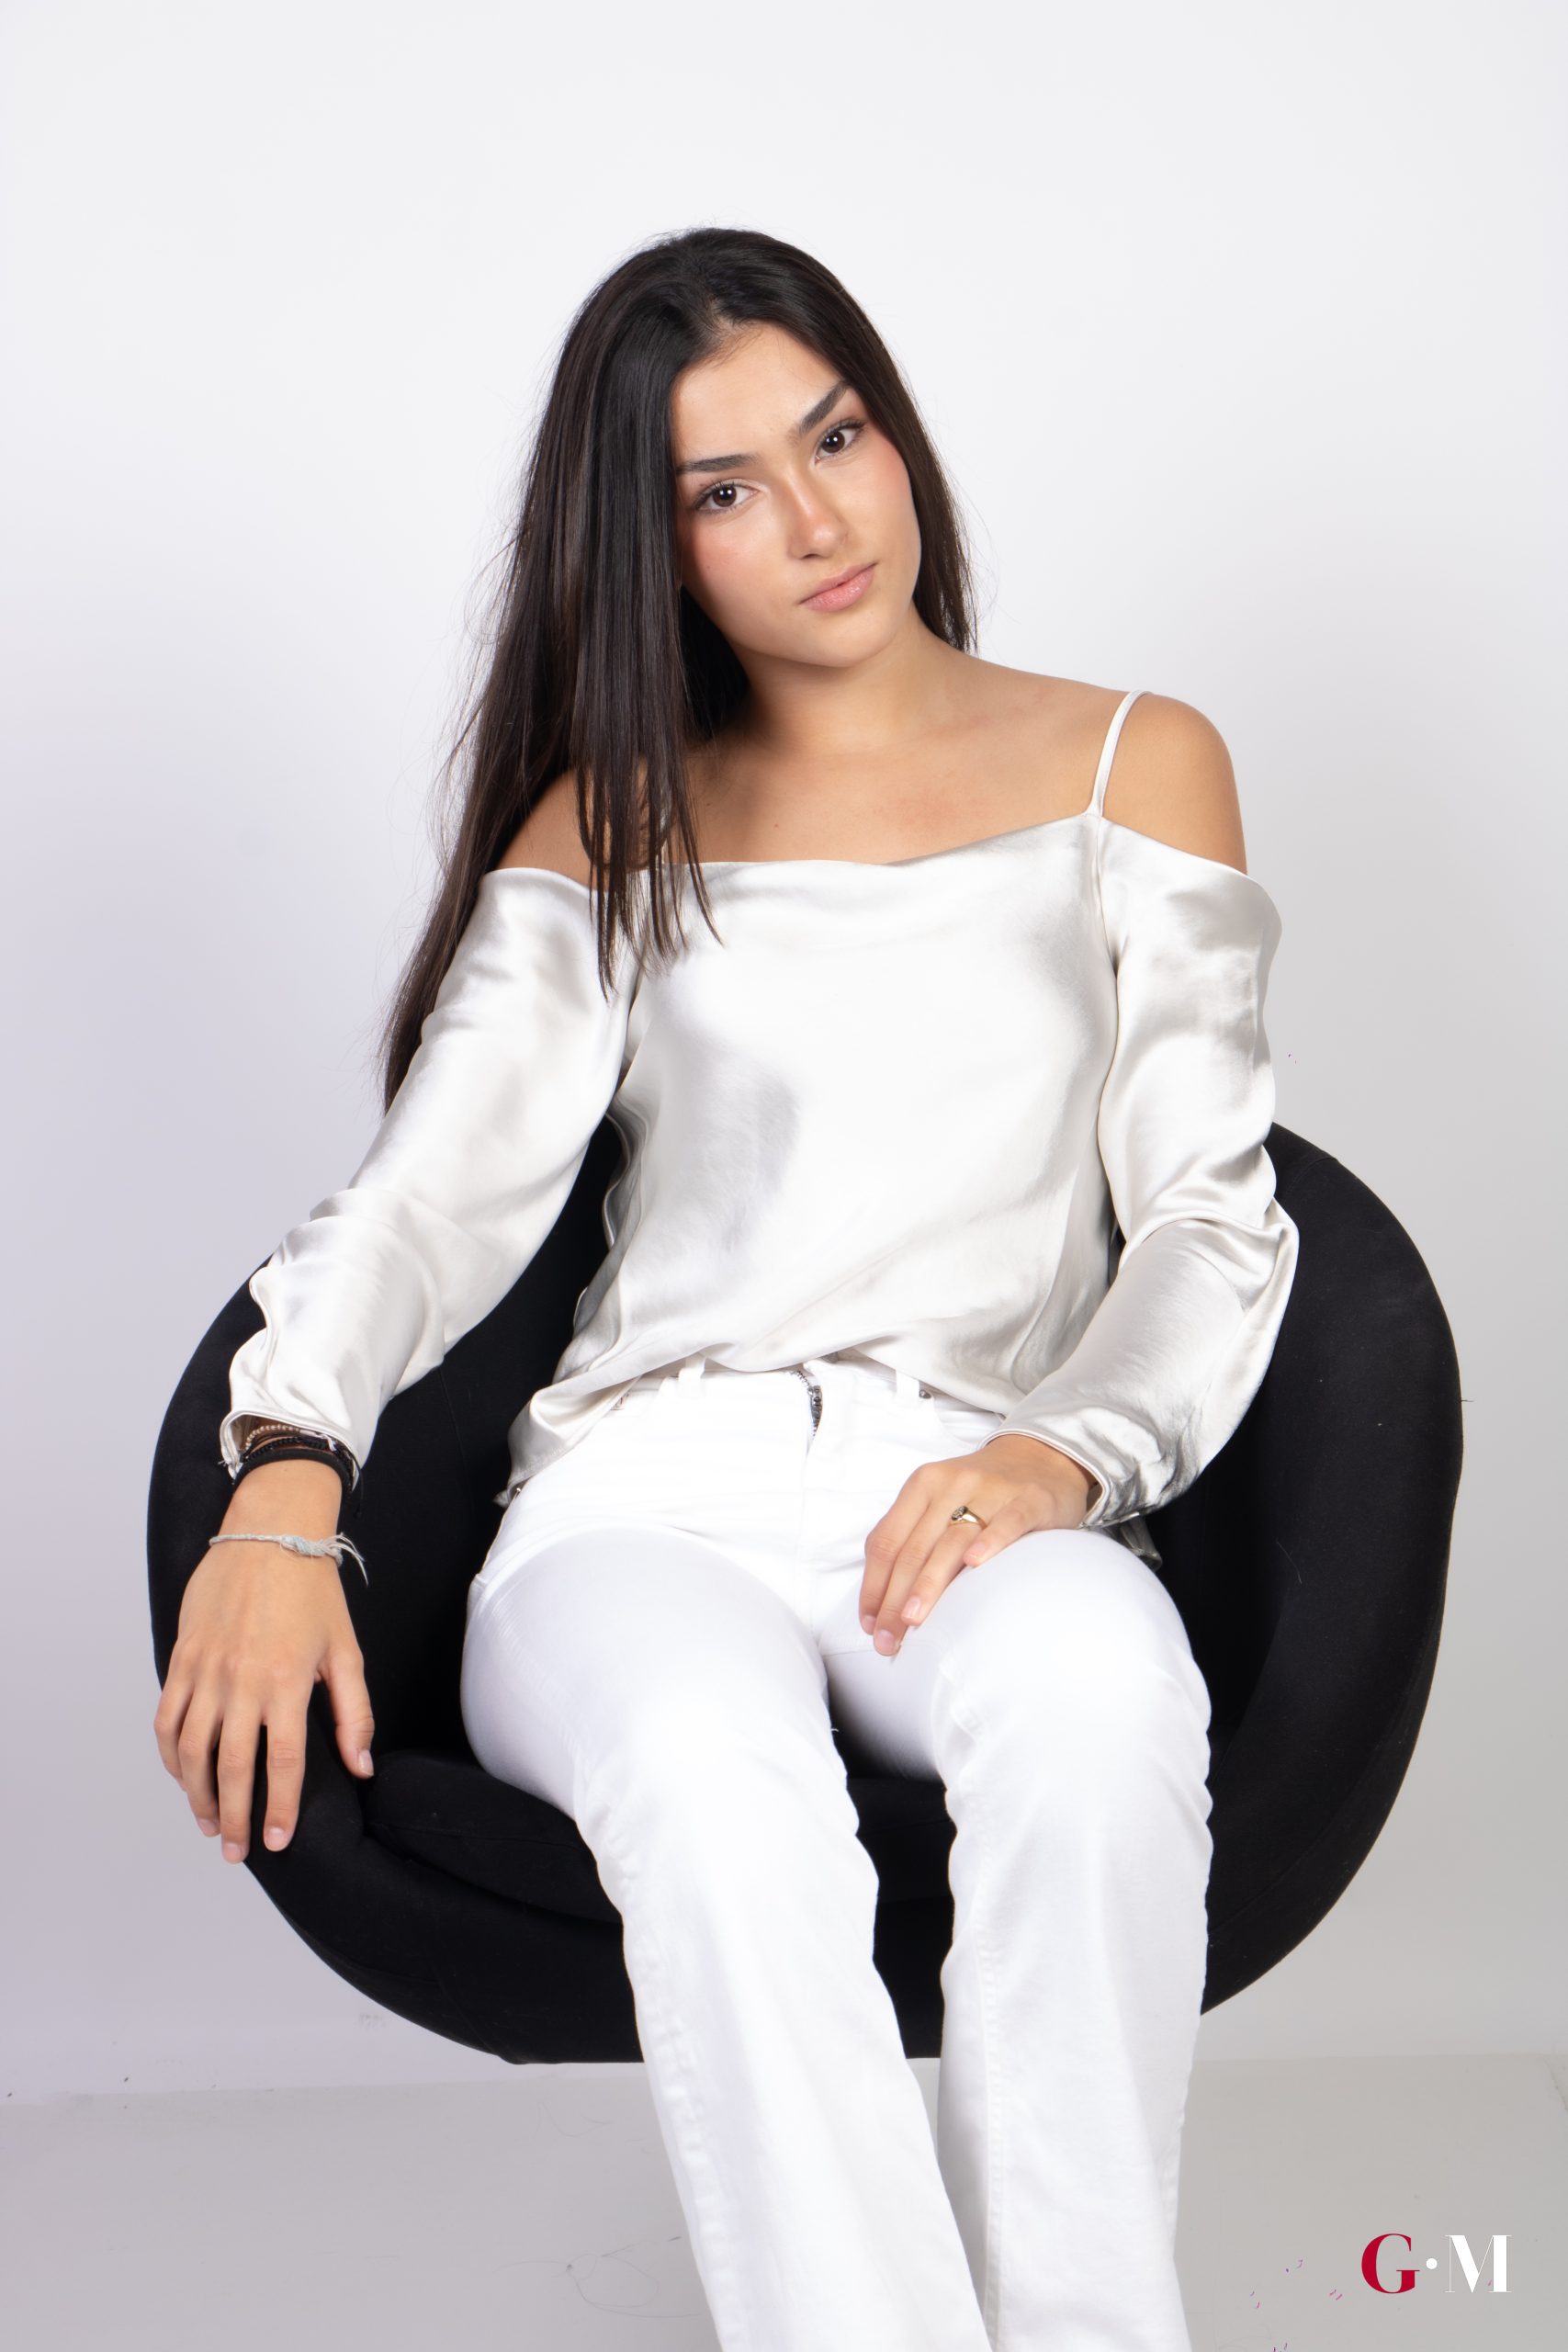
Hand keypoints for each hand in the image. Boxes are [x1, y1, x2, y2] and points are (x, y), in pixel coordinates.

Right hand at [153, 1461, 375, 1862]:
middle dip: (235, 1818)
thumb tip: (361, 1767)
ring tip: (211, 1824)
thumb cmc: (312, 1591)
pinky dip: (170, 1755)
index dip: (279, 1809)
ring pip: (191, 1751)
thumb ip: (353, 1713)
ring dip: (198, 1795)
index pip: (280, 1764)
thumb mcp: (345, 1651)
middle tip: (237, 1851)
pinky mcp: (182, 1658)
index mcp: (286, 1682)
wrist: (268, 1533)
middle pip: (230, 1768)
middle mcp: (241, 1681)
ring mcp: (206, 1671)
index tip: (277, 1842)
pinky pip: (167, 1718)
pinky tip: (183, 1777)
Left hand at [859, 1433, 1099, 1656]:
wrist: (1042, 1457)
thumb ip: (914, 1539)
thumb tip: (884, 1601)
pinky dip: (990, 1543)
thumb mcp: (940, 1502)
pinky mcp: (1028, 1500)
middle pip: (913, 1548)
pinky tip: (975, 1565)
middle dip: (894, 1599)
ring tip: (914, 1620)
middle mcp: (950, 1485)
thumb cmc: (982, 1492)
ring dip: (929, 1584)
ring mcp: (990, 1491)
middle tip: (887, 1639)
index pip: (886, 1541)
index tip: (868, 1624)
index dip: (872, 1586)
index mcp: (922, 1486)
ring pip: (952, 1541)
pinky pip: (1007, 1523)